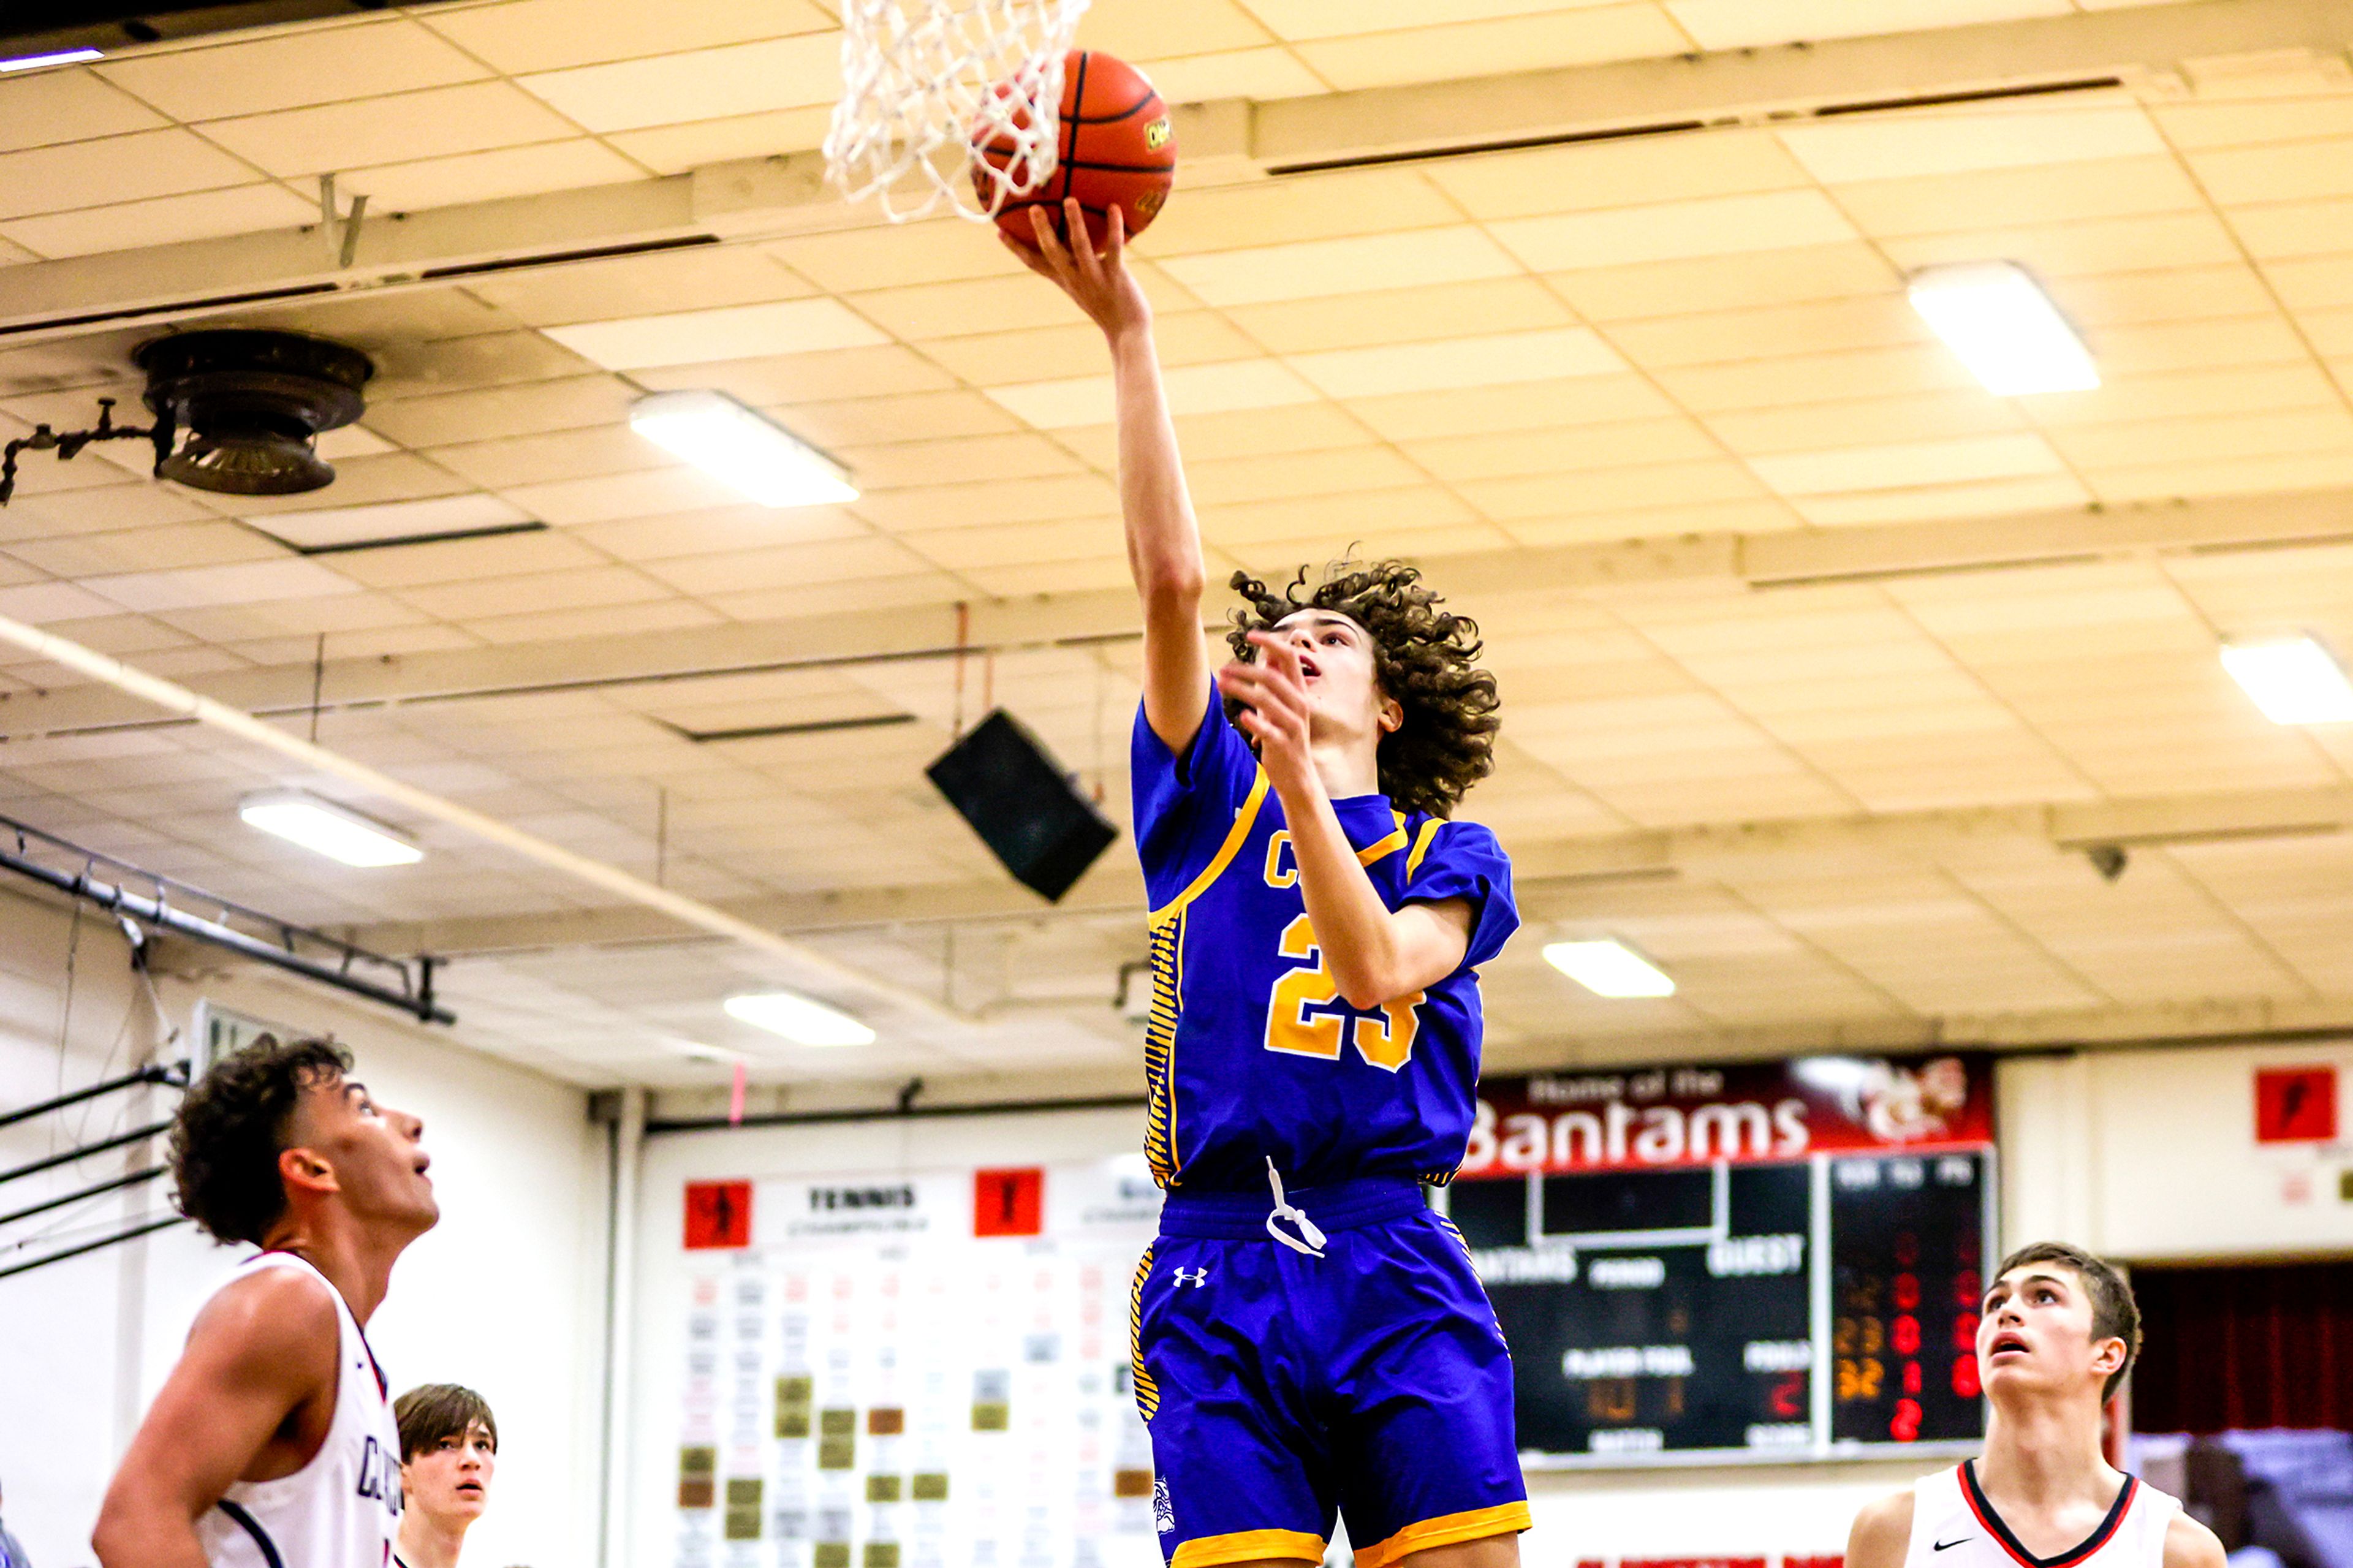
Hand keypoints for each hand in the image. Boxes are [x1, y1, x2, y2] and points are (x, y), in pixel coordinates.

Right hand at [1000, 198, 1152, 341]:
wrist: (1126, 332)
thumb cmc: (1107, 306)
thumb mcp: (1084, 287)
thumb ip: (1076, 267)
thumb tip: (1074, 240)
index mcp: (1064, 280)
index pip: (1034, 263)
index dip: (1016, 248)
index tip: (999, 231)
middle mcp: (1074, 278)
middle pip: (1052, 252)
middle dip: (1042, 230)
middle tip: (1033, 208)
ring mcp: (1094, 277)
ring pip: (1081, 246)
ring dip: (1074, 223)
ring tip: (1069, 200)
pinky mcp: (1116, 276)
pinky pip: (1114, 248)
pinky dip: (1114, 227)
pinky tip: (1113, 207)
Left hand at [1217, 631, 1316, 793]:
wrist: (1299, 777)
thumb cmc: (1286, 737)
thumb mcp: (1285, 706)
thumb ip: (1279, 681)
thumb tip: (1271, 653)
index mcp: (1299, 692)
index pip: (1290, 658)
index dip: (1271, 643)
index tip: (1250, 635)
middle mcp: (1299, 705)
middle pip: (1273, 677)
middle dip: (1245, 669)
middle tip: (1222, 668)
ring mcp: (1293, 725)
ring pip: (1267, 700)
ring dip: (1242, 689)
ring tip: (1221, 684)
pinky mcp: (1284, 745)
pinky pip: (1270, 730)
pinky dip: (1256, 721)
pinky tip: (1241, 716)